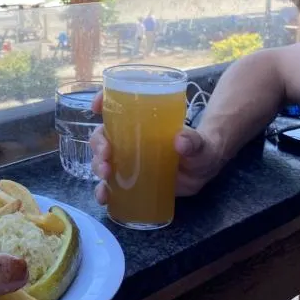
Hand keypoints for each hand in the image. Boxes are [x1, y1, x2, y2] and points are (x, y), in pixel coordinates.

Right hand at [89, 91, 226, 204]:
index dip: (102, 101)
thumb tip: (181, 141)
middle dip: (98, 143)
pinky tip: (104, 198)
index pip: (116, 105)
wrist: (203, 171)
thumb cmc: (199, 148)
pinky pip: (110, 185)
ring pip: (102, 159)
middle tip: (106, 155)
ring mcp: (128, 160)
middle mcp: (129, 138)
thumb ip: (193, 140)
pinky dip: (103, 191)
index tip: (96, 106)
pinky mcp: (130, 181)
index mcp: (142, 121)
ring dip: (97, 165)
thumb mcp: (199, 142)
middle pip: (102, 135)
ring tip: (106, 175)